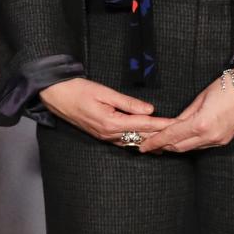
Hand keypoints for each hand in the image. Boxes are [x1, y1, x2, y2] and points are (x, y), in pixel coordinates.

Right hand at [38, 78, 174, 145]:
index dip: (162, 124)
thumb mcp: (104, 92)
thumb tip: (149, 109)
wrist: (55, 95)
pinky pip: (123, 142)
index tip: (177, 124)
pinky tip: (146, 142)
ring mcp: (104, 137)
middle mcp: (109, 134)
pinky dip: (137, 141)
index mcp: (111, 122)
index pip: (144, 124)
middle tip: (179, 136)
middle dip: (160, 137)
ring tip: (168, 143)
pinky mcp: (101, 135)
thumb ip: (128, 103)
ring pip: (133, 142)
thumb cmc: (77, 90)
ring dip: (150, 142)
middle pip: (141, 137)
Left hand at [137, 67, 233, 154]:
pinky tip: (181, 139)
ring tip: (161, 142)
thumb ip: (186, 114)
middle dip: (162, 146)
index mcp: (201, 124)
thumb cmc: (227, 85)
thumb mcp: (201, 97)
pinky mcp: (225, 140)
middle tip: (147, 143)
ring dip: (175, 145)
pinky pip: (202, 145)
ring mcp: (219, 140)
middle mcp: (210, 136)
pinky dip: (190, 143)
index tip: (143, 145)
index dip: (155, 141)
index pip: (172, 136)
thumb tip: (174, 124)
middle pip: (179, 146)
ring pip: (191, 147)